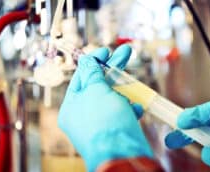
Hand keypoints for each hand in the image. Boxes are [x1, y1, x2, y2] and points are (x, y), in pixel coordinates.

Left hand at [58, 45, 152, 170]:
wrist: (123, 155)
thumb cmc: (105, 122)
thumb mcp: (96, 90)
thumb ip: (92, 73)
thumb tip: (87, 60)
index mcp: (72, 107)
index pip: (81, 77)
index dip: (94, 61)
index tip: (106, 50)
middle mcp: (84, 116)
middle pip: (99, 85)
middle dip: (113, 69)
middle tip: (126, 51)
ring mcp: (101, 124)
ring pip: (113, 99)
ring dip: (124, 91)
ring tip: (133, 86)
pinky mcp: (116, 131)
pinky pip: (122, 114)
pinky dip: (130, 109)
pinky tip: (137, 109)